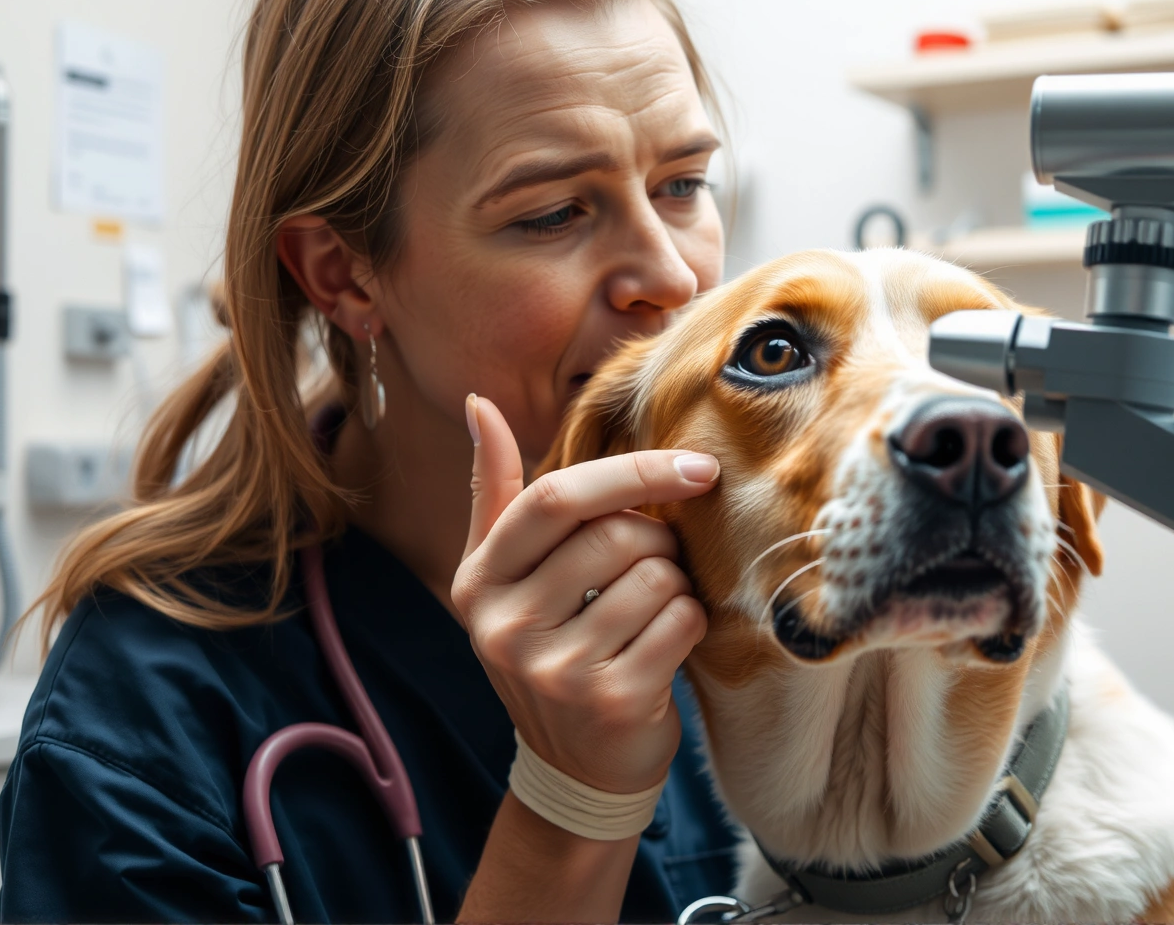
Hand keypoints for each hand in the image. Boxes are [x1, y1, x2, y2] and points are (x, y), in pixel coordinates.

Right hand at [454, 394, 715, 795]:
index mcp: (479, 581)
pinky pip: (681, 622)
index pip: (555, 497)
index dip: (632, 471)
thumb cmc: (554, 647)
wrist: (577, 767)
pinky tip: (668, 643)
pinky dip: (693, 623)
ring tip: (654, 608)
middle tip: (657, 563)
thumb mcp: (508, 575)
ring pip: (655, 577)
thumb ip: (496, 492)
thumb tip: (478, 406)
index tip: (696, 467)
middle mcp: (504, 626)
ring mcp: (553, 670)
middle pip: (615, 535)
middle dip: (658, 538)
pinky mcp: (609, 701)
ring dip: (677, 584)